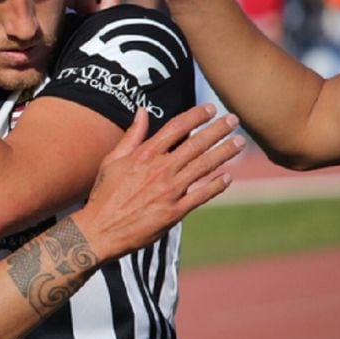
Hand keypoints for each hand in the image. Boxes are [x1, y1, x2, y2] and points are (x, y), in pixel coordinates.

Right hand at [78, 104, 243, 261]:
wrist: (100, 230)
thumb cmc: (104, 194)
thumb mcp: (112, 160)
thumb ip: (131, 135)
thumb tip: (141, 111)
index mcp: (144, 154)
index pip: (176, 127)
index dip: (196, 115)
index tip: (211, 109)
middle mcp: (160, 169)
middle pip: (196, 143)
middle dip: (218, 130)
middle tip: (234, 120)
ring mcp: (169, 191)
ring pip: (204, 166)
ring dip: (224, 153)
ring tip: (239, 142)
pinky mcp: (175, 211)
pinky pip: (201, 195)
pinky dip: (216, 185)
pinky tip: (228, 177)